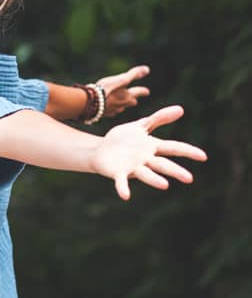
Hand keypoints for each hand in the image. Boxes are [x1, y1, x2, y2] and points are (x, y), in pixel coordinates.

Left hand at [90, 105, 206, 200]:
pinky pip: (121, 182)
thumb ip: (159, 118)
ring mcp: (132, 167)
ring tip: (165, 185)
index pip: (173, 148)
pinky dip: (123, 188)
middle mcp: (145, 159)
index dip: (187, 151)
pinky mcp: (118, 173)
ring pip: (146, 174)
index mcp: (152, 147)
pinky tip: (125, 195)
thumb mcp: (141, 125)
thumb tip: (181, 109)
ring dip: (154, 179)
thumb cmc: (124, 139)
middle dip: (175, 171)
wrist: (101, 149)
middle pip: (162, 165)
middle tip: (189, 178)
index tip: (203, 156)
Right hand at [96, 65, 150, 117]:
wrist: (90, 102)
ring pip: (121, 107)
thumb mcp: (121, 79)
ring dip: (121, 104)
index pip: (139, 92)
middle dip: (132, 99)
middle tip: (134, 98)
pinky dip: (110, 107)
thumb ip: (133, 74)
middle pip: (131, 102)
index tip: (147, 91)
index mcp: (128, 96)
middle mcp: (123, 105)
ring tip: (119, 101)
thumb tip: (147, 69)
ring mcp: (113, 111)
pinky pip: (110, 111)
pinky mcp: (104, 114)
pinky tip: (106, 106)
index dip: (143, 91)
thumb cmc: (106, 89)